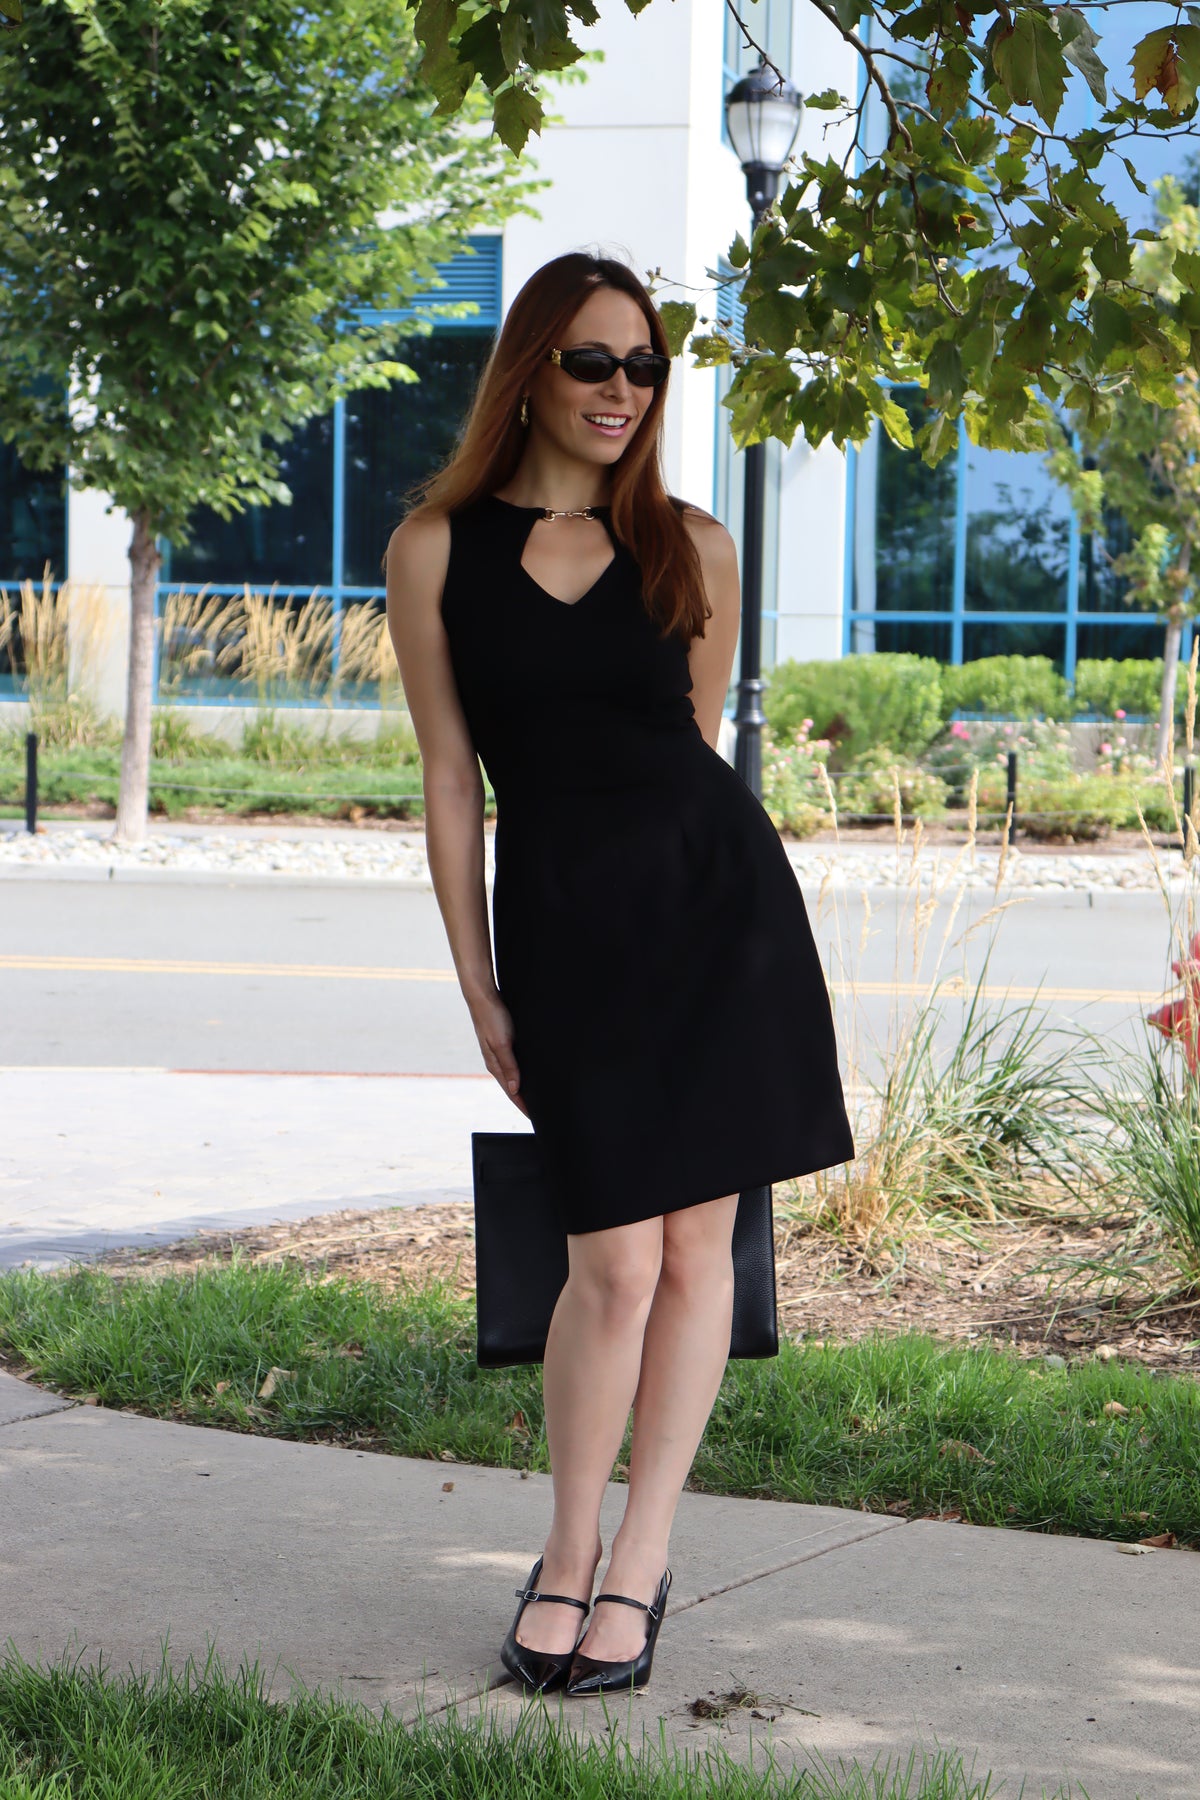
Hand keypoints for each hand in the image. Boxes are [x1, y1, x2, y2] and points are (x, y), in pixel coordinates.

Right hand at [469, 991, 529, 1116]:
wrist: (483, 995)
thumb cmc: (492, 1017)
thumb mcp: (502, 1043)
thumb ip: (509, 1066)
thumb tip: (516, 1089)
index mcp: (495, 1065)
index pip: (511, 1092)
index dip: (523, 1105)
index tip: (535, 1117)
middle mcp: (496, 1061)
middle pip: (512, 1087)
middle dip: (524, 1100)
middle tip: (538, 1112)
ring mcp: (498, 1052)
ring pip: (513, 1076)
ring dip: (523, 1087)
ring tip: (535, 1097)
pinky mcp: (503, 1042)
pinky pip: (514, 1064)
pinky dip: (521, 1073)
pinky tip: (529, 1073)